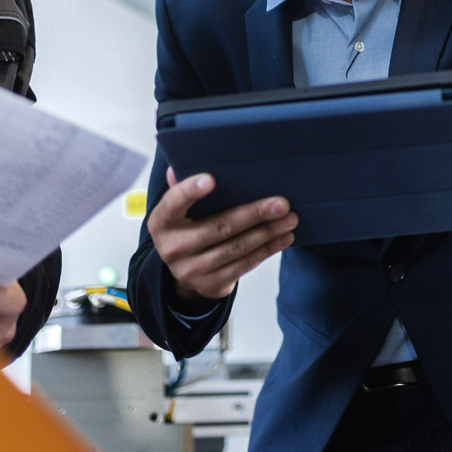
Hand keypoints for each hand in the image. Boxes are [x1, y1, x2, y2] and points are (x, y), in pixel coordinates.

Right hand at [147, 168, 297, 302]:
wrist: (183, 273)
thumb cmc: (185, 229)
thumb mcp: (177, 210)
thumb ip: (181, 189)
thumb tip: (177, 166)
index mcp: (162, 222)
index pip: (174, 203)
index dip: (190, 191)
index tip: (211, 179)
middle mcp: (173, 248)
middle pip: (219, 227)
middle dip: (254, 214)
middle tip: (281, 203)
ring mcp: (192, 270)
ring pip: (236, 248)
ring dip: (267, 233)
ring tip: (289, 220)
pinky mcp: (212, 285)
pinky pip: (244, 265)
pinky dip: (266, 250)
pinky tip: (282, 239)